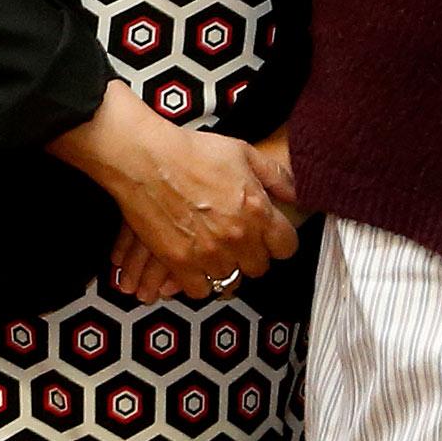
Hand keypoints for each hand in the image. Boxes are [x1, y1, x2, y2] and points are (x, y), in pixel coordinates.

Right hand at [51, 86, 297, 298]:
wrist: (145, 158)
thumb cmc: (193, 150)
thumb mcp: (242, 152)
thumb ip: (275, 175)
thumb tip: (297, 195)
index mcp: (257, 210)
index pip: (287, 247)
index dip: (278, 242)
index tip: (267, 235)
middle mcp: (238, 237)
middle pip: (259, 267)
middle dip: (251, 255)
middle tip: (236, 240)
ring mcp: (209, 253)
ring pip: (231, 280)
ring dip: (225, 267)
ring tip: (214, 252)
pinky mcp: (180, 263)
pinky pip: (201, 290)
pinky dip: (199, 281)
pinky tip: (194, 264)